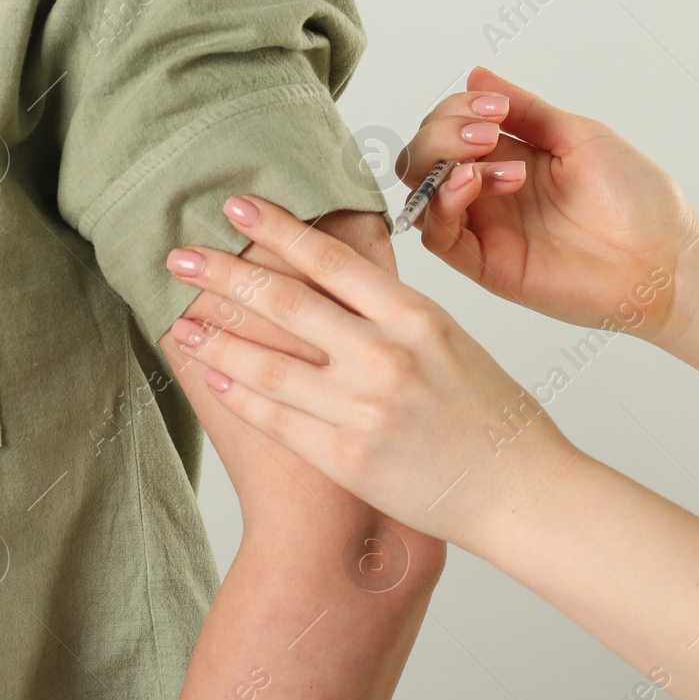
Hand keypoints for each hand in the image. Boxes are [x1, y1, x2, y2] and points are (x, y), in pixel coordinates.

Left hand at [165, 196, 580, 550]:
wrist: (520, 493)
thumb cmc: (492, 416)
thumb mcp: (451, 341)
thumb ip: (393, 311)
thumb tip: (338, 276)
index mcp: (416, 317)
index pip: (330, 259)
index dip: (275, 229)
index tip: (234, 206)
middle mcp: (385, 358)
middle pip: (285, 304)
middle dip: (223, 276)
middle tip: (177, 257)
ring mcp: (363, 410)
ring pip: (267, 365)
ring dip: (216, 340)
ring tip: (182, 321)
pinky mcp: (347, 459)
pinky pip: (277, 420)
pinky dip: (239, 397)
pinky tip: (213, 379)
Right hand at [401, 67, 698, 343]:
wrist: (662, 257)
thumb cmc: (634, 199)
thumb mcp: (579, 136)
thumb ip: (525, 110)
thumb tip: (476, 74)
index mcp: (509, 157)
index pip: (450, 128)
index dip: (456, 110)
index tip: (494, 106)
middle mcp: (488, 192)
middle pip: (424, 157)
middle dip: (440, 132)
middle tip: (484, 132)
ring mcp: (485, 228)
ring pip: (422, 192)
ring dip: (441, 161)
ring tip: (487, 154)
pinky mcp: (485, 264)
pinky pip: (438, 237)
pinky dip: (441, 205)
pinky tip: (470, 182)